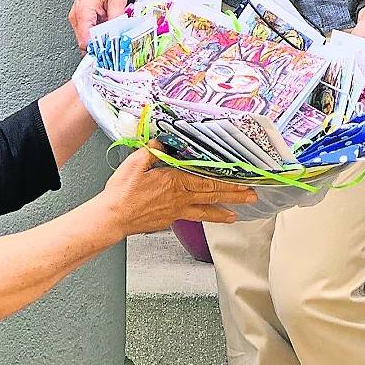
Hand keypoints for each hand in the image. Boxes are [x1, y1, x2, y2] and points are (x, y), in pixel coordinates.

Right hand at [69, 0, 128, 49]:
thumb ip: (117, 20)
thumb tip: (118, 34)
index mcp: (84, 10)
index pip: (86, 40)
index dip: (98, 49)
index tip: (109, 53)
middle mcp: (76, 14)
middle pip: (85, 41)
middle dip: (100, 44)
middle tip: (115, 45)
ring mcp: (77, 14)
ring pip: (86, 35)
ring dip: (99, 37)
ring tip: (114, 33)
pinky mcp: (80, 13)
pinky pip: (87, 27)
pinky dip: (98, 29)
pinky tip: (109, 25)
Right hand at [99, 144, 256, 237]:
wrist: (112, 218)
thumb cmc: (122, 192)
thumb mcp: (136, 162)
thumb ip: (153, 151)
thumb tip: (163, 143)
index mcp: (176, 180)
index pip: (208, 180)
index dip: (228, 180)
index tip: (243, 179)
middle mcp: (180, 198)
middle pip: (212, 195)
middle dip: (235, 195)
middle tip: (251, 197)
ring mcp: (175, 211)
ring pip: (204, 211)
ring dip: (222, 212)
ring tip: (235, 216)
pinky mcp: (167, 221)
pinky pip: (189, 217)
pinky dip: (201, 217)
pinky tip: (203, 217)